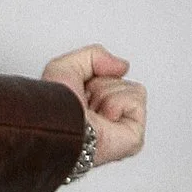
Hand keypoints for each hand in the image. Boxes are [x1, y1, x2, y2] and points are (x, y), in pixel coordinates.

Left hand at [42, 44, 145, 167]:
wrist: (59, 130)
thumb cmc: (54, 111)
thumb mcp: (63, 68)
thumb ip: (93, 55)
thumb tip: (122, 66)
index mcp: (87, 109)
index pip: (106, 78)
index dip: (92, 78)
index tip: (78, 92)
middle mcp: (103, 120)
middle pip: (119, 81)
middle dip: (100, 86)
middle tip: (85, 103)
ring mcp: (119, 129)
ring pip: (130, 88)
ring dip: (107, 94)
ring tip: (93, 112)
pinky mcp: (133, 136)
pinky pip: (136, 98)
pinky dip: (118, 102)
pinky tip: (104, 118)